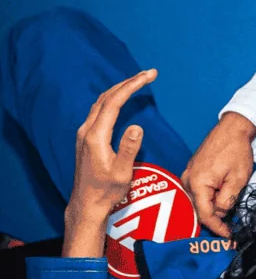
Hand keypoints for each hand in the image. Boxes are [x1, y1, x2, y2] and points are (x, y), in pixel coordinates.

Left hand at [63, 69, 157, 256]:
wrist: (86, 204)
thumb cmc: (106, 191)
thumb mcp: (122, 173)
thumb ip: (129, 149)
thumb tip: (137, 126)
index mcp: (96, 137)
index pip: (114, 102)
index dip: (132, 86)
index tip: (148, 76)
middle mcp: (87, 131)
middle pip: (106, 97)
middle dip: (128, 82)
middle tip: (148, 74)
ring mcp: (84, 134)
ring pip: (101, 102)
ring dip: (119, 89)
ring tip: (138, 81)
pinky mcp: (85, 138)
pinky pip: (99, 110)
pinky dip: (112, 99)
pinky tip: (121, 99)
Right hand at [182, 112, 255, 237]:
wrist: (231, 128)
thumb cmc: (235, 150)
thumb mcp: (238, 179)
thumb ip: (227, 200)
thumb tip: (220, 213)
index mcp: (197, 183)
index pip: (205, 215)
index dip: (217, 228)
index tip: (228, 236)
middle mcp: (187, 181)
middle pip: (199, 209)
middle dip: (215, 219)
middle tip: (230, 228)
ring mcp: (188, 175)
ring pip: (199, 201)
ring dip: (213, 208)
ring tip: (228, 213)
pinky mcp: (192, 172)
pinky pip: (199, 192)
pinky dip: (210, 198)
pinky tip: (222, 199)